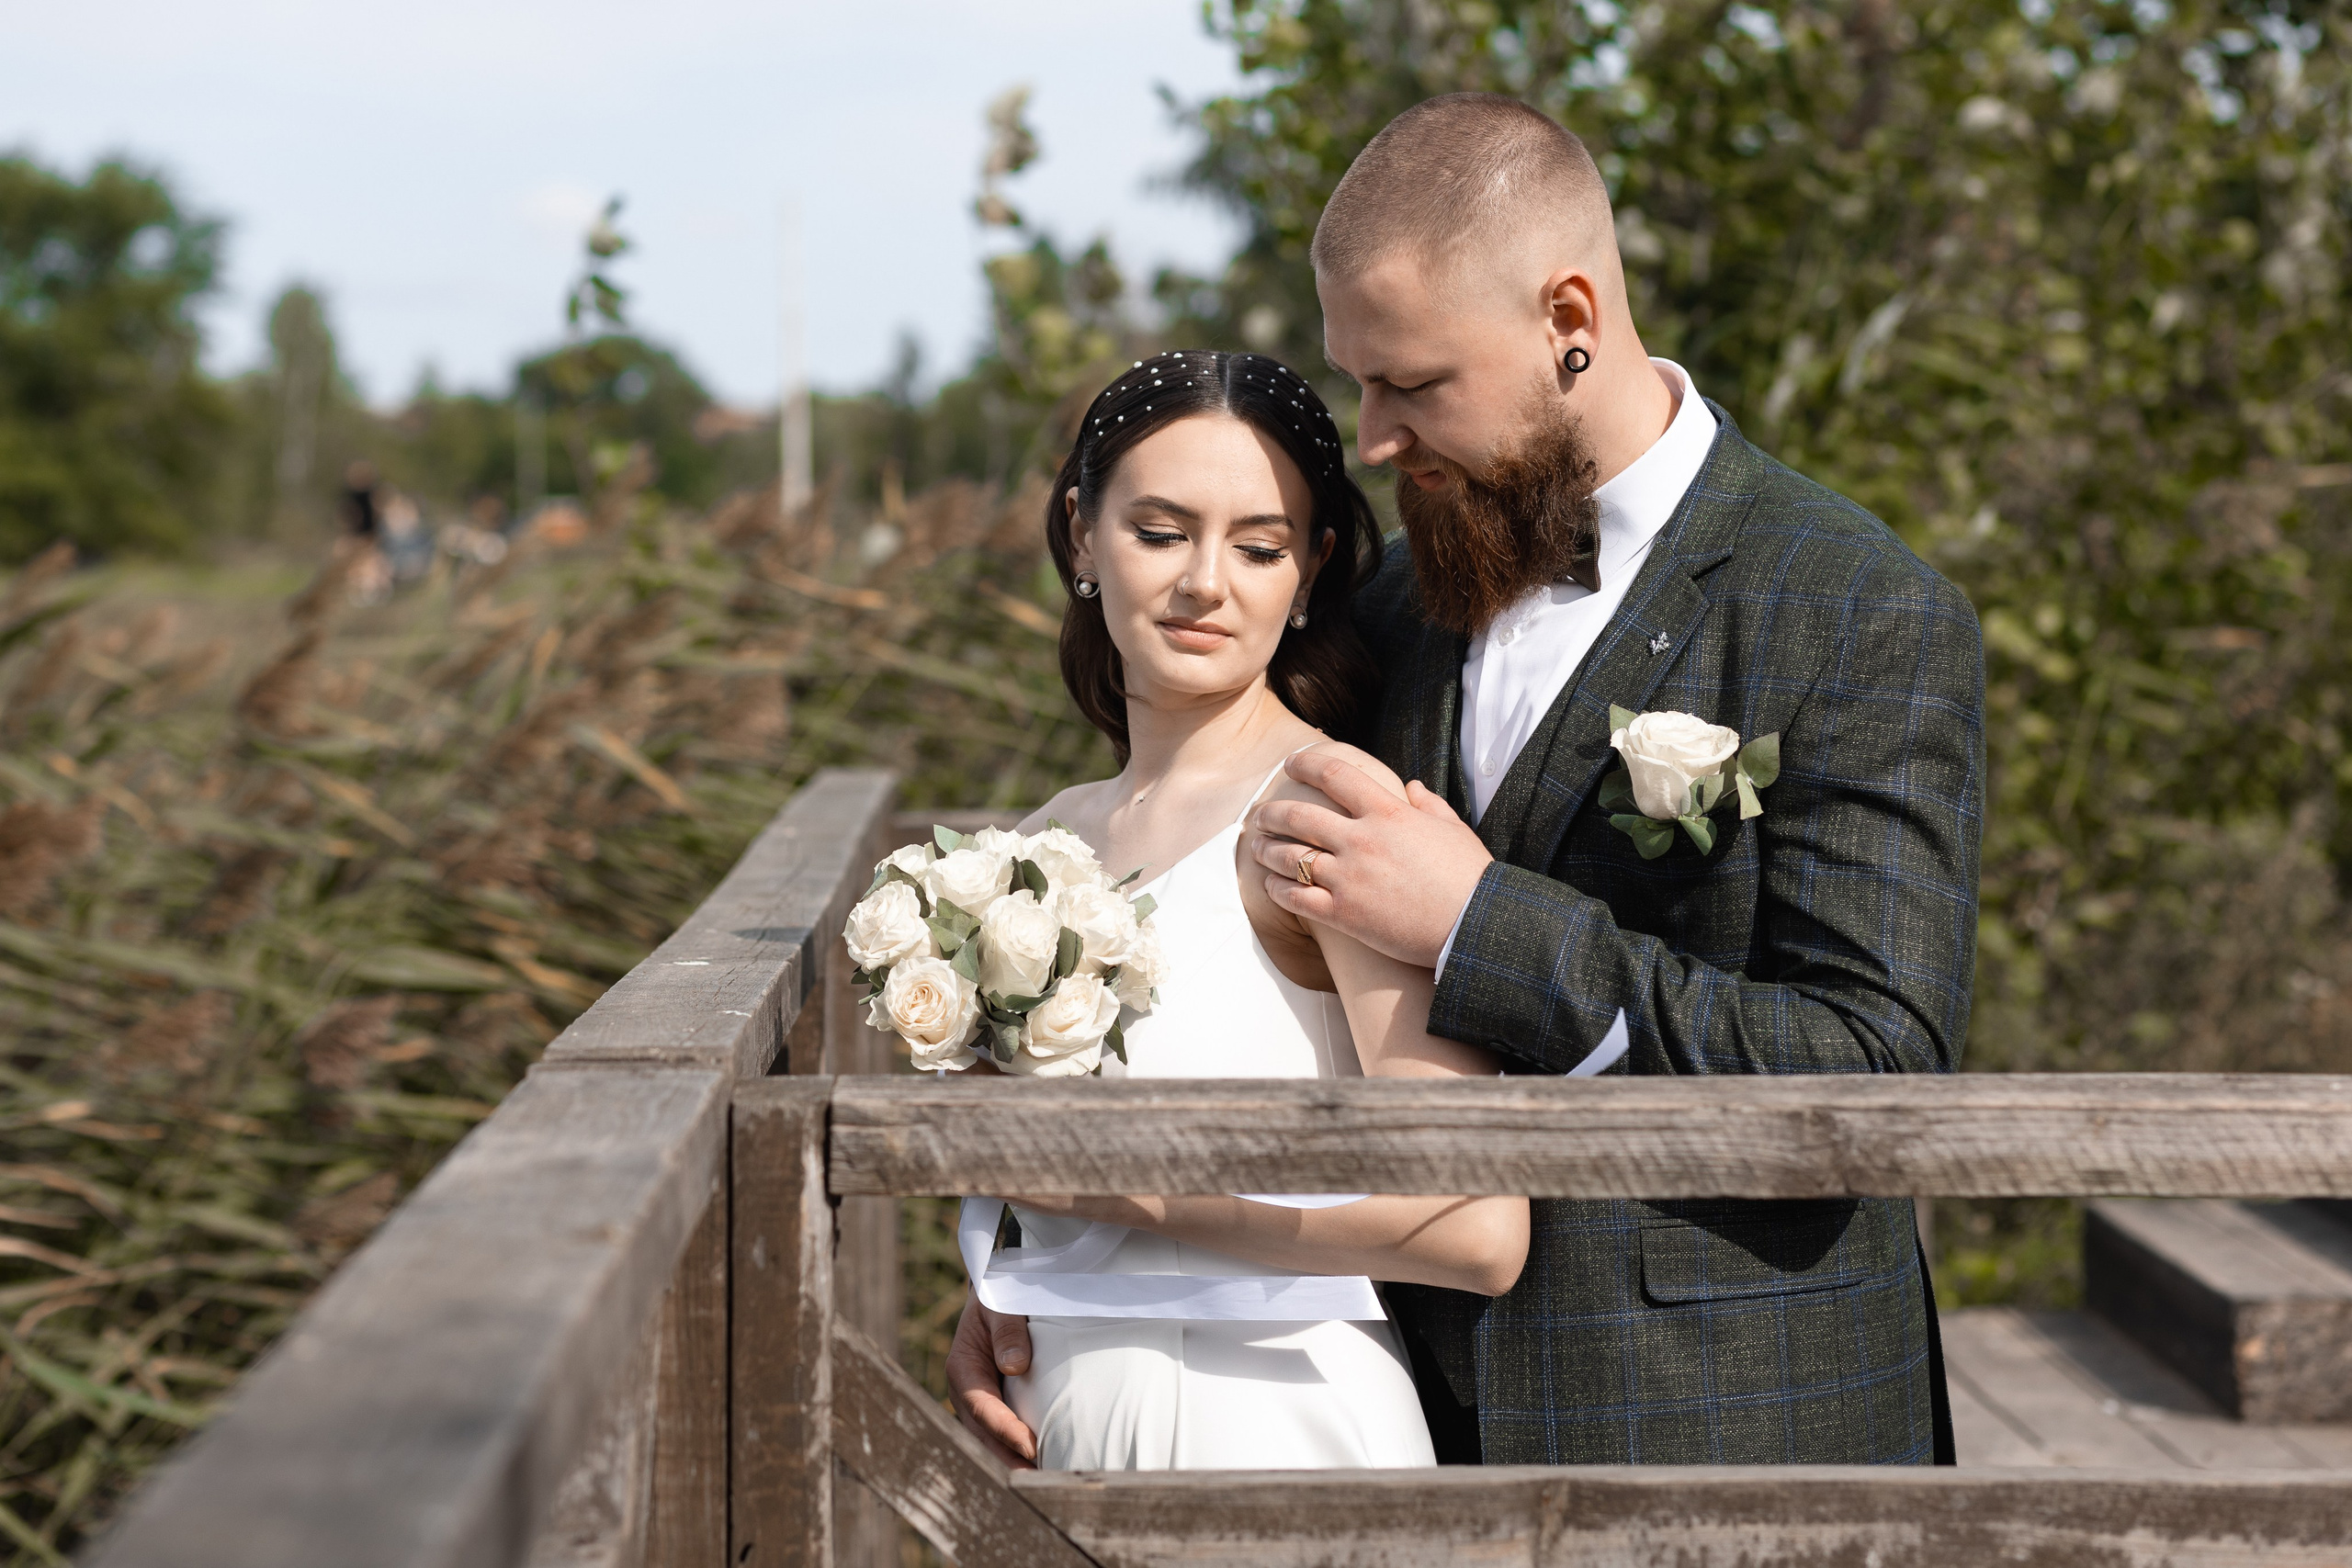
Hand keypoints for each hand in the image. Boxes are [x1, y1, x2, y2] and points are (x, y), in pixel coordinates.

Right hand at [946, 1292, 1036, 1467]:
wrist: (1000, 1296)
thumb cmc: (1001, 1297)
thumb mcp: (1000, 1304)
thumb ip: (1007, 1330)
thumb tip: (1015, 1365)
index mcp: (963, 1368)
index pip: (983, 1407)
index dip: (1005, 1430)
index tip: (1030, 1447)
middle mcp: (968, 1393)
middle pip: (984, 1437)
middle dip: (1009, 1461)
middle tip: (1039, 1482)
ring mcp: (982, 1405)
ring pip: (992, 1443)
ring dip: (1014, 1463)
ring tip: (1044, 1482)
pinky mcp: (998, 1409)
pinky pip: (1004, 1437)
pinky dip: (1019, 1454)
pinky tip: (1043, 1466)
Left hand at [1247, 754, 1491, 969]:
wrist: (1474, 928)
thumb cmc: (1470, 878)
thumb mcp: (1453, 830)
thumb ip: (1429, 804)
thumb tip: (1412, 786)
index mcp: (1389, 813)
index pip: (1335, 775)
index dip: (1307, 764)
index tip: (1291, 763)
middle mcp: (1362, 840)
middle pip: (1299, 815)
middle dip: (1272, 811)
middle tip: (1259, 813)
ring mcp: (1349, 877)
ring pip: (1290, 856)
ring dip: (1266, 849)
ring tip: (1257, 847)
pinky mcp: (1344, 914)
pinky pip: (1296, 898)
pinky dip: (1276, 889)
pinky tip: (1269, 885)